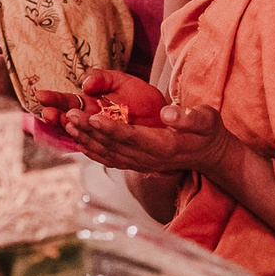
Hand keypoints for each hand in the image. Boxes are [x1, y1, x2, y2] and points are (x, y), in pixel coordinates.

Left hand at [39, 70, 235, 179]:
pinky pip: (109, 158)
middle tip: (69, 115)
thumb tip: (167, 113)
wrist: (208, 154)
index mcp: (163, 146)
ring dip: (86, 139)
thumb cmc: (207, 132)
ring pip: (107, 152)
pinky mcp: (135, 162)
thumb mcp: (206, 120)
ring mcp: (140, 162)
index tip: (94, 118)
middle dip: (89, 131)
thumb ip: (189, 118)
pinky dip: (91, 149)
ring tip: (67, 122)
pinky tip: (76, 140)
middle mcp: (147, 158)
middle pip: (113, 145)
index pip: (133, 137)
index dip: (112, 129)